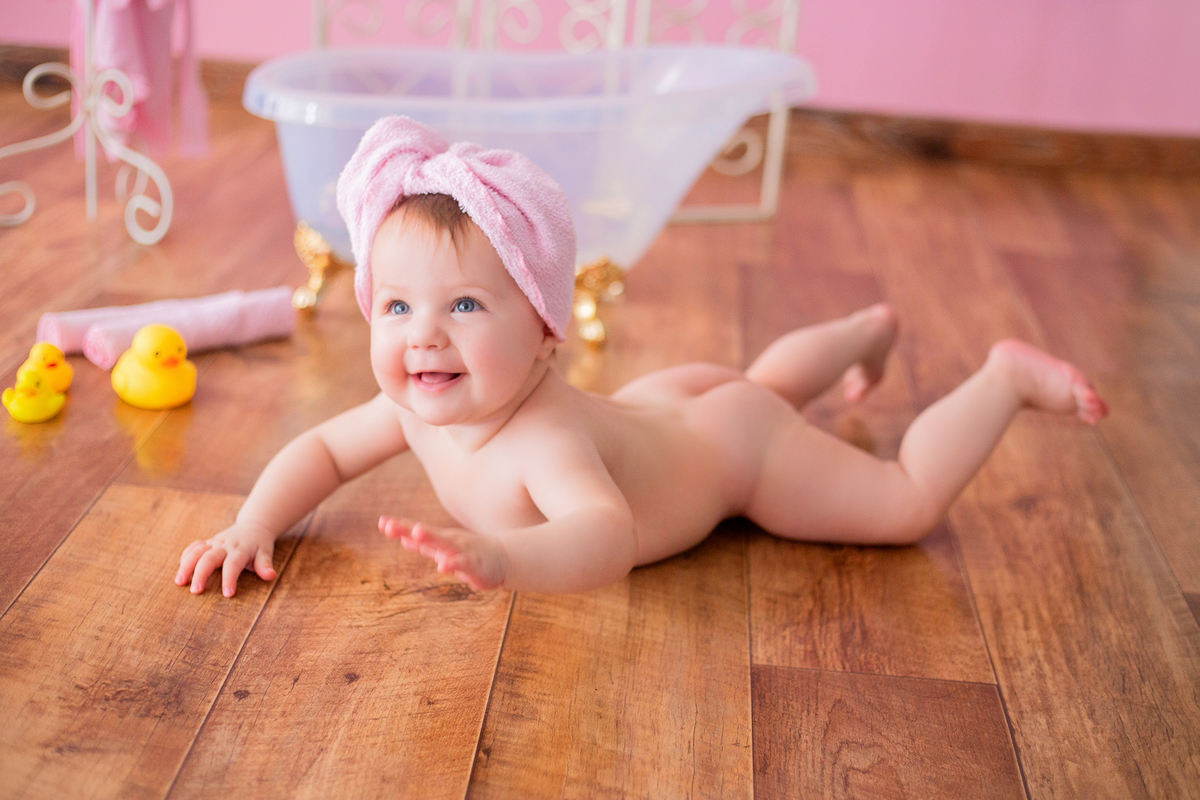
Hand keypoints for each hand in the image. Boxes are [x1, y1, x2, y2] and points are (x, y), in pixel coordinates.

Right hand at [176, 520, 278, 597]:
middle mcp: (225, 545)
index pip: (233, 565)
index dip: (230, 579)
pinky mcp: (208, 542)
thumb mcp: (265, 553)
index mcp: (240, 550)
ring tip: (179, 582)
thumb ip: (265, 565)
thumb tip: (270, 576)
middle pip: (209, 558)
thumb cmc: (259, 545)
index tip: (228, 594)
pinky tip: (181, 570)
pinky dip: (185, 556)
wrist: (253, 527)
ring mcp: (214, 543)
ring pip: (197, 551)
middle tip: (195, 591)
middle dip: (201, 574)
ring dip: (186, 565)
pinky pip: (193, 547)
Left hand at [379, 515, 505, 590]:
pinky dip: (452, 564)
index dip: (400, 526)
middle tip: (389, 525)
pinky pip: (462, 564)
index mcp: (440, 538)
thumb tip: (401, 538)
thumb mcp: (443, 548)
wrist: (501, 558)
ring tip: (415, 535)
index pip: (416, 530)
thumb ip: (423, 545)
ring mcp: (462, 551)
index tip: (381, 522)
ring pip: (444, 544)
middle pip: (426, 534)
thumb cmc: (468, 553)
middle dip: (408, 529)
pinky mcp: (473, 565)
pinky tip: (442, 566)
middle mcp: (449, 541)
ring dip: (429, 539)